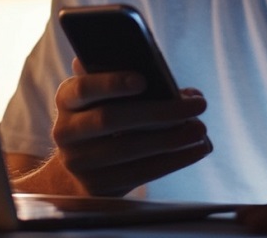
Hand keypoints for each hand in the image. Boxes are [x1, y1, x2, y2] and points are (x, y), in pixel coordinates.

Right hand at [49, 58, 210, 195]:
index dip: (111, 83)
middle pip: (111, 119)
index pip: (84, 88)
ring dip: (172, 139)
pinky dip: (173, 160)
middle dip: (160, 111)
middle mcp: (66, 131)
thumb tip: (185, 93)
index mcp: (67, 99)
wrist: (81, 166)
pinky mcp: (98, 186)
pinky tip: (197, 149)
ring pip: (129, 149)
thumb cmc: (106, 116)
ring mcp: (78, 162)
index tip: (143, 80)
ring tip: (201, 129)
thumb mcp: (106, 96)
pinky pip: (140, 173)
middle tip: (198, 105)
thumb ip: (132, 82)